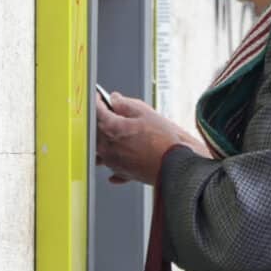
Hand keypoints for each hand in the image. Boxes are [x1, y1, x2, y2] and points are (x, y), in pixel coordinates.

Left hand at [94, 92, 208, 185]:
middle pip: (95, 130)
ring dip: (103, 140)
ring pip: (99, 148)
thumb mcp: (146, 113)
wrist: (174, 164)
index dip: (98, 101)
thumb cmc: (163, 140)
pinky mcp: (121, 172)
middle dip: (100, 120)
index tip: (100, 97)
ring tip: (115, 134)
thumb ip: (126, 104)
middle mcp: (107, 147)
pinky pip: (111, 166)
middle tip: (109, 113)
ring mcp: (112, 162)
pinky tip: (120, 156)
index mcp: (111, 128)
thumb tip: (115, 99)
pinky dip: (112, 161)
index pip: (96, 110)